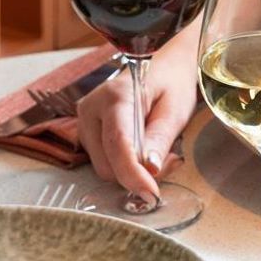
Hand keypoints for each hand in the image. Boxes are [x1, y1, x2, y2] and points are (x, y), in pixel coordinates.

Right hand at [77, 16, 200, 203]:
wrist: (161, 66)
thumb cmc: (172, 82)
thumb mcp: (176, 109)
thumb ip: (160, 138)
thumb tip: (149, 169)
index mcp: (114, 96)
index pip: (118, 144)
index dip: (133, 174)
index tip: (151, 194)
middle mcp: (90, 109)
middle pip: (108, 165)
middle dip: (138, 173)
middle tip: (170, 159)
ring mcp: (84, 121)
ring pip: (105, 168)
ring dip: (132, 171)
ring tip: (157, 151)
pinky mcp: (87, 132)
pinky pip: (104, 162)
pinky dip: (125, 165)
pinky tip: (142, 150)